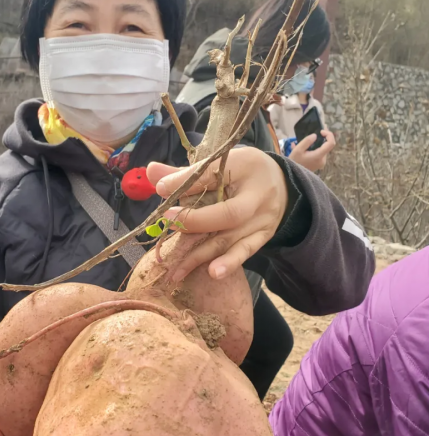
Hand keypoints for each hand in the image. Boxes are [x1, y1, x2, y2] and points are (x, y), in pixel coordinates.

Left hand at [147, 147, 288, 280]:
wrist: (283, 186)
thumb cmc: (244, 171)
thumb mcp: (221, 161)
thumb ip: (186, 172)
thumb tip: (151, 172)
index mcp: (246, 166)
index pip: (213, 174)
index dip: (188, 182)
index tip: (162, 189)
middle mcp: (257, 197)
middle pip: (227, 214)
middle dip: (195, 221)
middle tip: (168, 224)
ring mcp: (261, 220)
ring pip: (229, 238)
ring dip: (202, 254)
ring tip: (178, 269)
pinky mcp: (262, 237)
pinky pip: (244, 251)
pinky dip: (229, 263)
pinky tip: (213, 273)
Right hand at [289, 130, 335, 171]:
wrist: (293, 175)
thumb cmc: (294, 162)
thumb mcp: (297, 150)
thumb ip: (307, 141)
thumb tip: (315, 135)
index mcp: (319, 156)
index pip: (331, 143)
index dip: (329, 135)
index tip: (321, 131)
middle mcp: (323, 160)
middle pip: (326, 146)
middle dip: (322, 138)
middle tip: (314, 132)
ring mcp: (321, 162)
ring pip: (323, 149)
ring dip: (317, 143)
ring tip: (306, 140)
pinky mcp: (318, 164)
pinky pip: (319, 153)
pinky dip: (315, 148)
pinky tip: (306, 147)